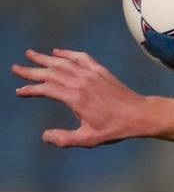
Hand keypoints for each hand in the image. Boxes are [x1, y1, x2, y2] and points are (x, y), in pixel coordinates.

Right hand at [11, 48, 147, 147]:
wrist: (140, 115)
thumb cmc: (115, 128)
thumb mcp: (89, 138)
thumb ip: (65, 138)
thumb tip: (44, 136)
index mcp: (76, 98)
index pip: (46, 89)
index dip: (31, 90)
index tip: (20, 92)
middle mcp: (82, 83)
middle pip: (51, 72)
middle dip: (31, 70)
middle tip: (16, 67)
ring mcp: (92, 75)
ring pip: (64, 62)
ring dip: (46, 58)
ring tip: (31, 54)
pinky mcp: (101, 71)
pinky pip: (82, 58)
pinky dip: (68, 53)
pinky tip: (59, 52)